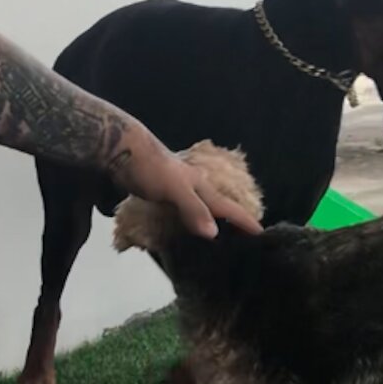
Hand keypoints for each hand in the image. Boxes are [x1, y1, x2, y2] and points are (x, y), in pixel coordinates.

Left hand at [114, 140, 262, 238]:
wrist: (121, 148)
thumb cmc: (150, 166)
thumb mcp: (174, 188)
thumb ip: (193, 209)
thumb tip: (214, 233)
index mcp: (200, 185)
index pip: (227, 206)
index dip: (243, 220)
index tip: (261, 233)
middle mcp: (193, 186)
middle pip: (218, 204)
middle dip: (232, 219)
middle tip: (245, 236)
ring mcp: (177, 187)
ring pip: (200, 206)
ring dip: (211, 218)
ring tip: (220, 233)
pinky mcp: (161, 190)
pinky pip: (182, 209)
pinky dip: (189, 218)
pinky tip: (185, 225)